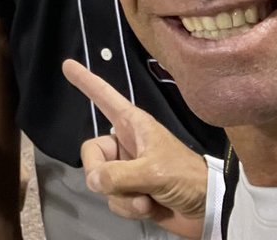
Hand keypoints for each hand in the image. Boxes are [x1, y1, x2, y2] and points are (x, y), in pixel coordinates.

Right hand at [62, 60, 206, 238]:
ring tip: (146, 200)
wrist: (208, 210)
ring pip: (102, 182)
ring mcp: (127, 170)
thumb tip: (93, 179)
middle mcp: (125, 144)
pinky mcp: (131, 194)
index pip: (104, 98)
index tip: (67, 65)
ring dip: (122, 196)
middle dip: (101, 174)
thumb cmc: (185, 176)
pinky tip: (148, 208)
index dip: (86, 82)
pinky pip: (112, 200)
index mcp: (133, 124)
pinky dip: (128, 209)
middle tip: (112, 184)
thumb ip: (119, 175)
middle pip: (92, 153)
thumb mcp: (154, 171)